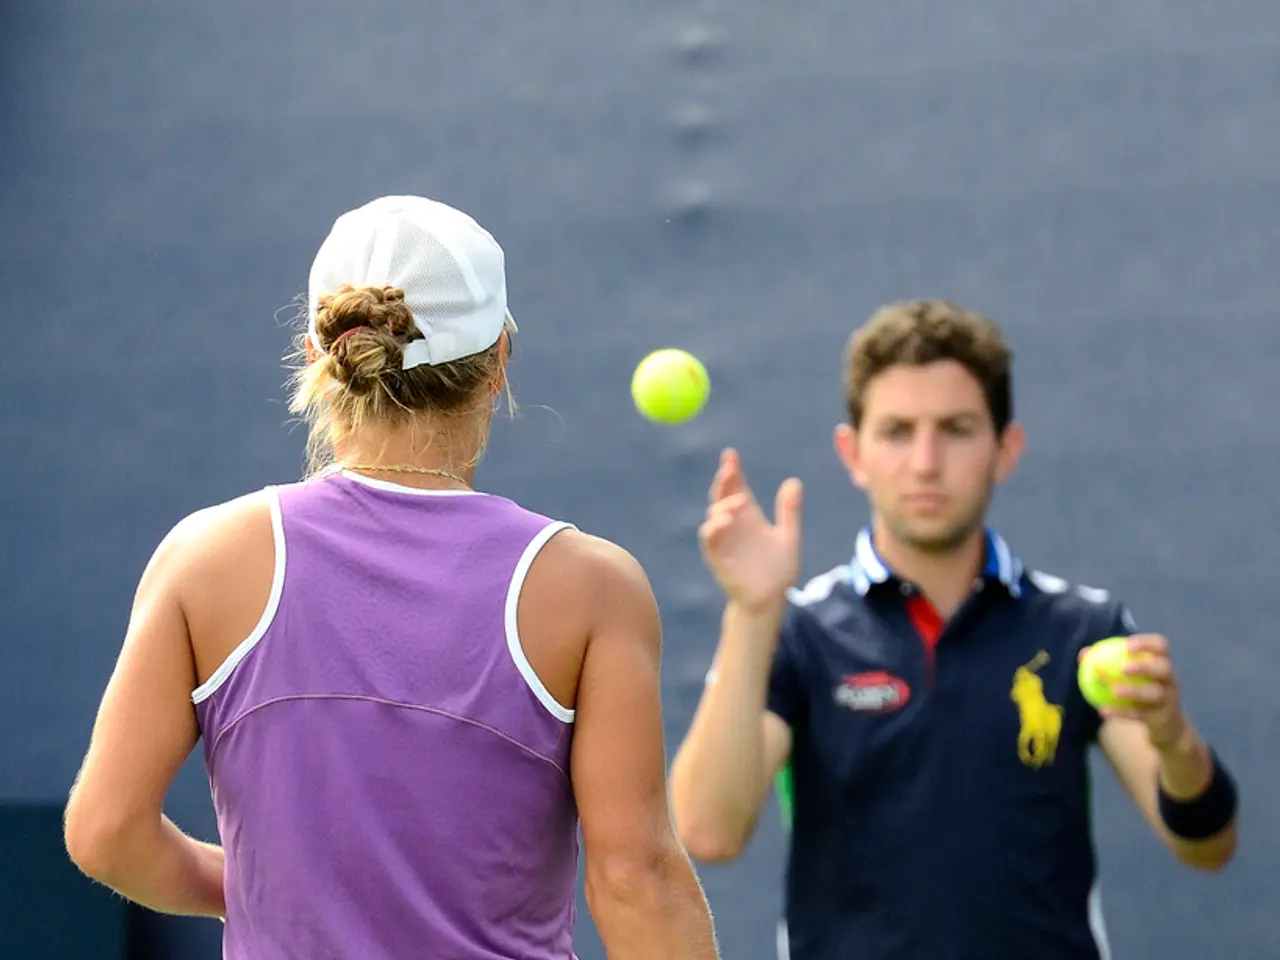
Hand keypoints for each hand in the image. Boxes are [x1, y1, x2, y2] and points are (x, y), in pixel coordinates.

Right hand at [698, 448, 802, 612]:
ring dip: (722, 505)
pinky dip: (714, 528)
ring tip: (738, 502)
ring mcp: (723, 539)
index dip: (733, 471)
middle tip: (729, 468)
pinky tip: (726, 521)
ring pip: (714, 514)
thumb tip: (794, 481)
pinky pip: (709, 538)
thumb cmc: (778, 569)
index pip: (737, 487)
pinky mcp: (717, 556)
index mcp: (749, 516)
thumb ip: (789, 511)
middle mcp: (733, 523)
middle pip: (723, 495)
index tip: (731, 455)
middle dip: (724, 481)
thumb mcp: (788, 536)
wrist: (770, 598)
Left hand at [1083, 633, 1189, 750]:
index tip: (1126, 645)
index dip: (1147, 643)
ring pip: (1156, 694)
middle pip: (1164, 668)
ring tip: (1115, 690)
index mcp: (1162, 664)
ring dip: (1134, 691)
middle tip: (1123, 668)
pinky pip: (1141, 715)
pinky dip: (1122, 713)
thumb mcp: (1129, 678)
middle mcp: (1170, 680)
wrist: (1165, 726)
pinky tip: (1103, 711)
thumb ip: (1107, 663)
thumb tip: (1083, 654)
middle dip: (1145, 666)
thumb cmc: (1142, 693)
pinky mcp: (1163, 720)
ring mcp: (1170, 701)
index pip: (1161, 646)